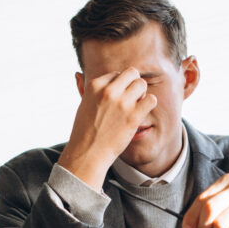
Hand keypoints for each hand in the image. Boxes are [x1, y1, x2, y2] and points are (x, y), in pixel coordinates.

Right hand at [58, 67, 157, 189]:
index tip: (117, 98)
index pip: (116, 74)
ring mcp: (122, 103)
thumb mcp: (82, 105)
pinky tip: (141, 113)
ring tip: (136, 106)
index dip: (120, 85)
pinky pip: (151, 100)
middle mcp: (109, 91)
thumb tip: (77, 74)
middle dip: (133, 84)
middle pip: (132, 74)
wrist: (88, 153)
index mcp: (95, 86)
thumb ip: (83, 88)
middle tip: (131, 98)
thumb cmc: (85, 131)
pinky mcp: (133, 116)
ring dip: (142, 94)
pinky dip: (149, 104)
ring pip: (142, 84)